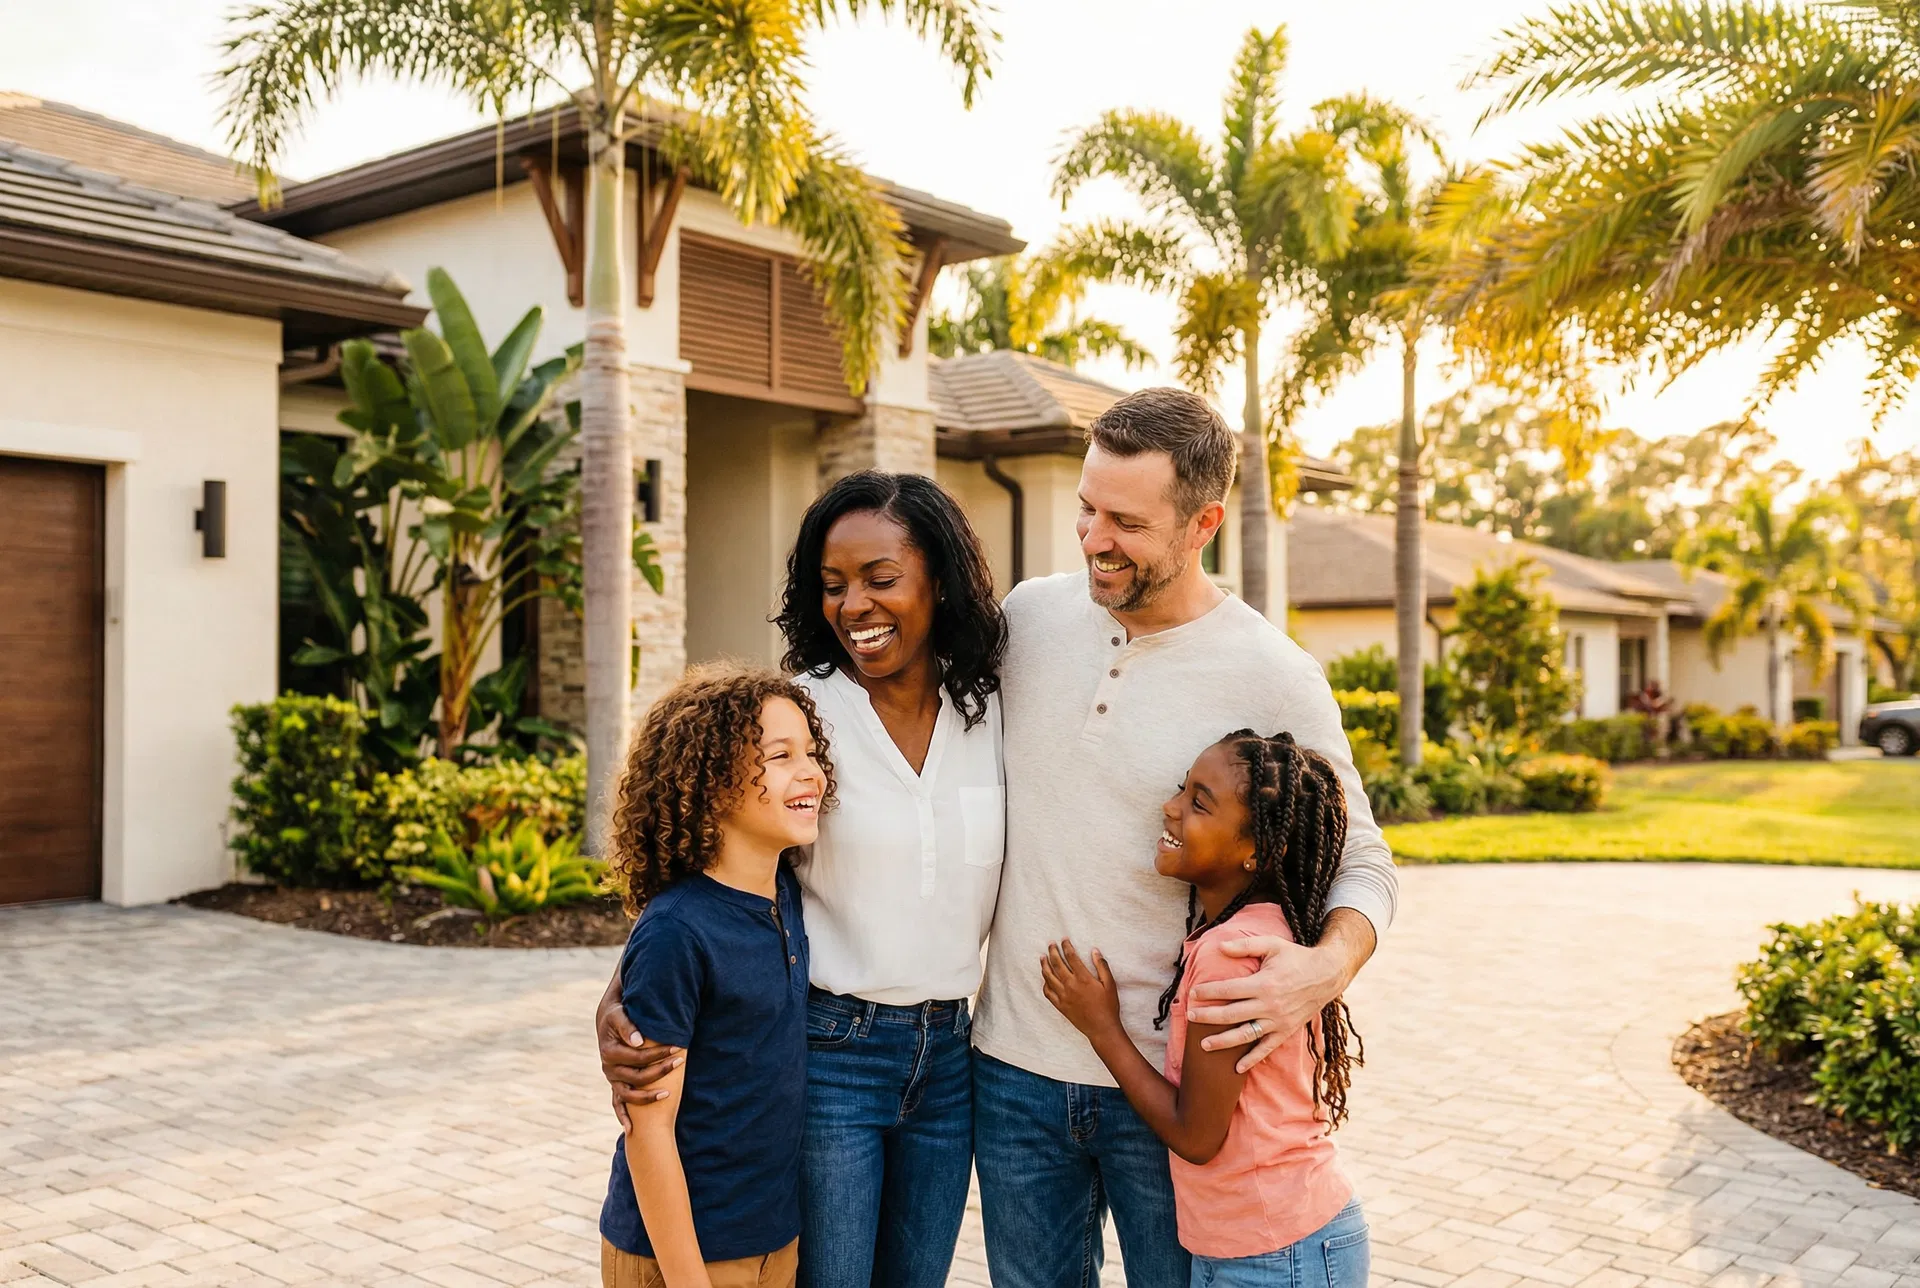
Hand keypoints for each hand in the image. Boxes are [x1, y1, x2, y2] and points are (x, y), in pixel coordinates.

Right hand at [597, 981, 682, 1129]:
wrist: (607, 1019)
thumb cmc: (617, 1014)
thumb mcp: (619, 1015)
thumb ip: (629, 1027)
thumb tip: (641, 1042)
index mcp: (609, 1052)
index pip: (637, 1057)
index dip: (658, 1054)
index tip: (677, 1048)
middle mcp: (608, 1068)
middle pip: (637, 1076)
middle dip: (660, 1071)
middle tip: (681, 1061)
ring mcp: (612, 1079)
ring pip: (629, 1094)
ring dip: (648, 1097)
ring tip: (669, 1094)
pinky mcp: (615, 1084)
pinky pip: (617, 1104)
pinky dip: (622, 1116)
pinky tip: (630, 1130)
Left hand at [1040, 940, 1121, 1040]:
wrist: (1102, 1028)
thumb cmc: (1108, 1006)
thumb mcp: (1110, 984)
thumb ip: (1102, 966)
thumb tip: (1095, 951)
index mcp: (1083, 978)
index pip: (1071, 957)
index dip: (1066, 946)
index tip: (1064, 939)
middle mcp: (1070, 985)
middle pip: (1057, 964)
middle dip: (1052, 952)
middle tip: (1050, 944)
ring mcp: (1063, 996)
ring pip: (1049, 977)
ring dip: (1044, 965)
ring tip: (1042, 958)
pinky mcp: (1060, 1006)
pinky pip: (1048, 993)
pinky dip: (1045, 983)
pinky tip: (1045, 979)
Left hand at [1187, 935, 1340, 1072]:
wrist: (1327, 975)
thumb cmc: (1296, 957)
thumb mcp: (1272, 944)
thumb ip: (1245, 946)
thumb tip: (1220, 947)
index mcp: (1264, 983)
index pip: (1229, 990)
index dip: (1208, 992)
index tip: (1193, 992)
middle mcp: (1269, 1005)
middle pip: (1232, 1014)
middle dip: (1208, 1017)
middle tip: (1190, 1016)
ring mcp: (1278, 1021)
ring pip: (1245, 1035)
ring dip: (1223, 1041)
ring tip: (1203, 1045)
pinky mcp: (1286, 1031)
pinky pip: (1266, 1048)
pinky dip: (1252, 1060)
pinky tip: (1237, 1068)